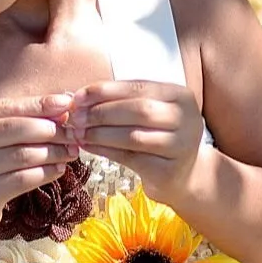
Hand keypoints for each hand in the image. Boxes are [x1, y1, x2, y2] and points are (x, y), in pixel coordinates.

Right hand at [0, 93, 77, 240]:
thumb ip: (18, 122)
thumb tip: (60, 107)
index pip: (5, 107)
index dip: (38, 104)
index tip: (66, 103)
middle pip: (13, 129)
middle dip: (49, 129)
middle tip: (72, 132)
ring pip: (21, 155)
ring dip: (52, 152)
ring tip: (71, 151)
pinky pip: (23, 180)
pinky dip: (46, 173)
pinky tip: (59, 170)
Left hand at [70, 81, 204, 204]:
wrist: (184, 175)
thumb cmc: (160, 135)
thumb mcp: (151, 112)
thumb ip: (122, 101)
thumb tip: (80, 97)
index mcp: (180, 96)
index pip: (138, 87)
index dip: (105, 90)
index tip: (78, 96)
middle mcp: (186, 119)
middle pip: (138, 110)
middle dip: (101, 112)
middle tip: (76, 117)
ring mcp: (180, 146)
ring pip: (133, 136)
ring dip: (100, 133)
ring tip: (78, 132)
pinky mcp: (168, 171)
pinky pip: (130, 158)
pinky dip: (105, 150)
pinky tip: (88, 146)